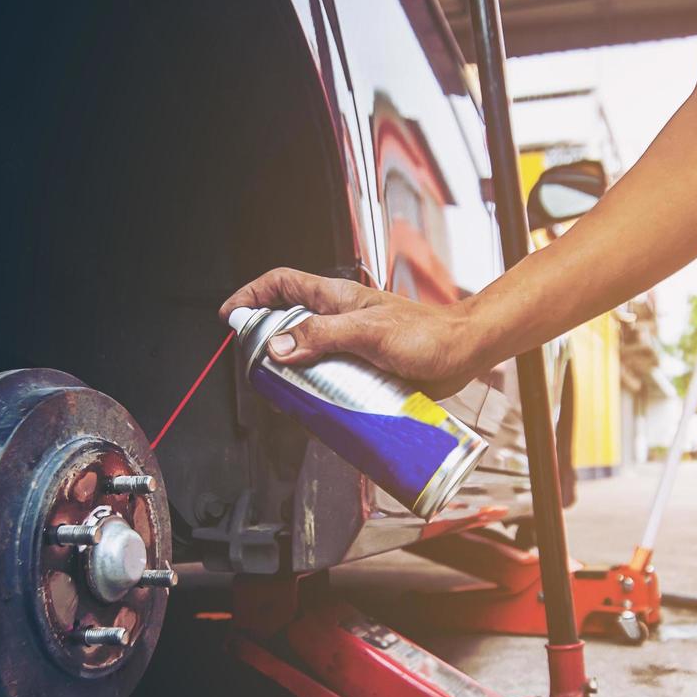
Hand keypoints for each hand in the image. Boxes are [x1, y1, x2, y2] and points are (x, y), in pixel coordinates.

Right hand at [220, 269, 481, 397]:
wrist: (465, 353)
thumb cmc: (428, 334)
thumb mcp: (369, 333)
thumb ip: (322, 337)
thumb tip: (277, 346)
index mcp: (336, 299)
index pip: (281, 285)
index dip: (251, 296)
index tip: (230, 318)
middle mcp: (340, 320)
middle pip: (288, 325)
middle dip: (268, 346)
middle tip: (260, 371)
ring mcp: (351, 345)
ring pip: (308, 356)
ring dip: (295, 376)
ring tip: (290, 396)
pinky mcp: (365, 369)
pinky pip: (332, 379)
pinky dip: (320, 394)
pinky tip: (320, 412)